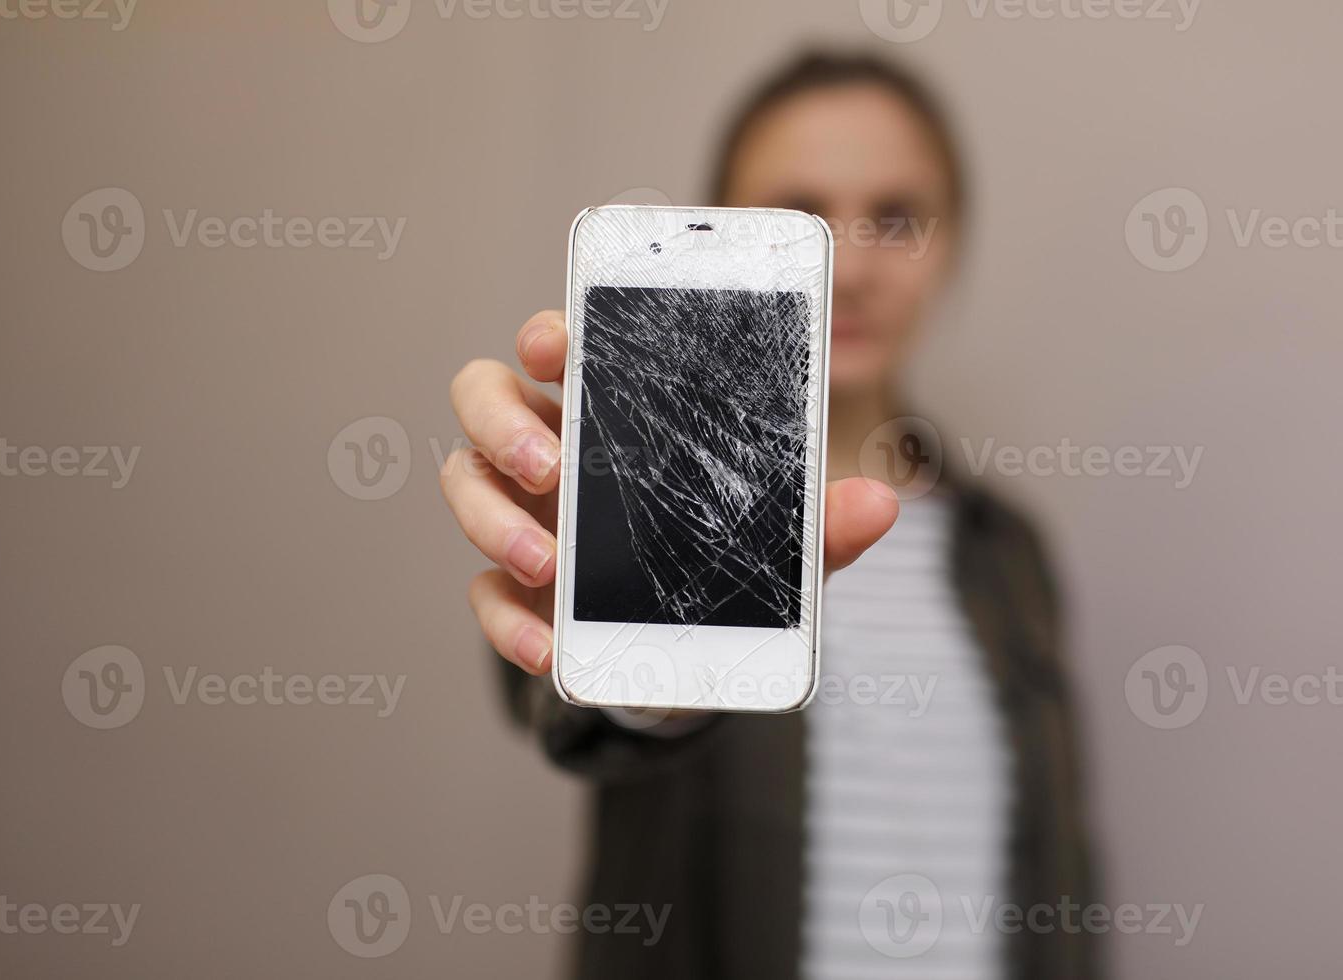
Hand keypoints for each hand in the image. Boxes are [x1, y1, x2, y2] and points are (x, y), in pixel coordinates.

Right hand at [442, 310, 899, 675]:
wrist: (690, 655)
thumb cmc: (721, 562)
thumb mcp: (775, 545)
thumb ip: (816, 525)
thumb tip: (879, 505)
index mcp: (609, 411)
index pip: (561, 346)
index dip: (548, 333)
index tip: (556, 341)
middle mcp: (551, 449)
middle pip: (484, 397)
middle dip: (501, 421)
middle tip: (548, 462)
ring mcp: (522, 515)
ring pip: (463, 483)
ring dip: (492, 518)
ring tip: (548, 561)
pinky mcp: (513, 589)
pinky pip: (482, 592)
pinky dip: (507, 622)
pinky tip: (547, 645)